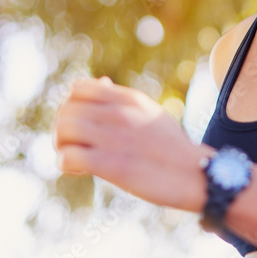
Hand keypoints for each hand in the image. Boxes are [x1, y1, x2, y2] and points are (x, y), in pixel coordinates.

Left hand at [53, 76, 213, 212]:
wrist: (195, 174)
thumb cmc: (171, 146)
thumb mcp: (150, 112)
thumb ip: (123, 98)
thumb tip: (100, 82)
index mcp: (129, 98)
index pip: (78, 89)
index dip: (71, 107)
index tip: (80, 125)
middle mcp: (119, 113)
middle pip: (66, 110)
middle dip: (62, 130)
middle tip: (73, 146)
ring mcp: (114, 138)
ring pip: (63, 129)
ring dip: (61, 146)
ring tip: (75, 158)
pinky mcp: (112, 165)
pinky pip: (68, 156)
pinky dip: (66, 164)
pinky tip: (80, 170)